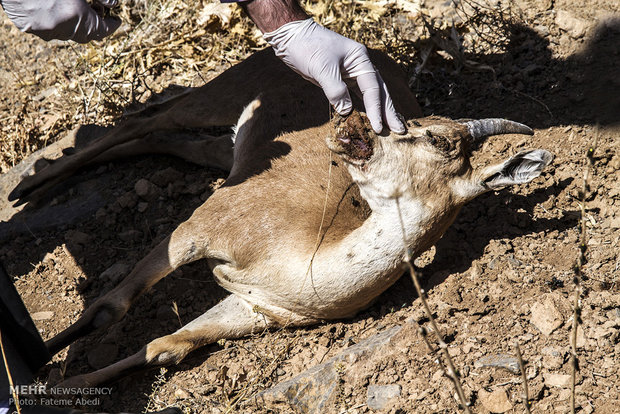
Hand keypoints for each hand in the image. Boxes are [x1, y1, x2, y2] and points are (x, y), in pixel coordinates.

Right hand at [0, 0, 120, 42]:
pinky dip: (56, 22)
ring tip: (76, 9)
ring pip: (66, 33)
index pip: (102, 30)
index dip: (111, 26)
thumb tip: (113, 4)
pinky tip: (56, 10)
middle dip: (94, 26)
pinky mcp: (28, 28)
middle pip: (85, 35)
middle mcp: (61, 28)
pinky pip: (48, 30)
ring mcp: (44, 30)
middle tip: (100, 15)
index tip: (117, 21)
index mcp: (76, 16)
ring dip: (75, 24)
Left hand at [264, 18, 404, 133]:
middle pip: (379, 92)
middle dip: (389, 112)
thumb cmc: (308, 48)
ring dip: (380, 112)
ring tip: (391, 128)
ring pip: (370, 96)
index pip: (372, 88)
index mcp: (360, 59)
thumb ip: (335, 90)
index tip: (378, 127)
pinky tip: (370, 120)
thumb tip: (347, 112)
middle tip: (400, 130)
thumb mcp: (322, 68)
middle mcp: (360, 67)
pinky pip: (356, 97)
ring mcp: (351, 74)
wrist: (291, 38)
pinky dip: (364, 109)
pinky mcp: (341, 81)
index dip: (376, 109)